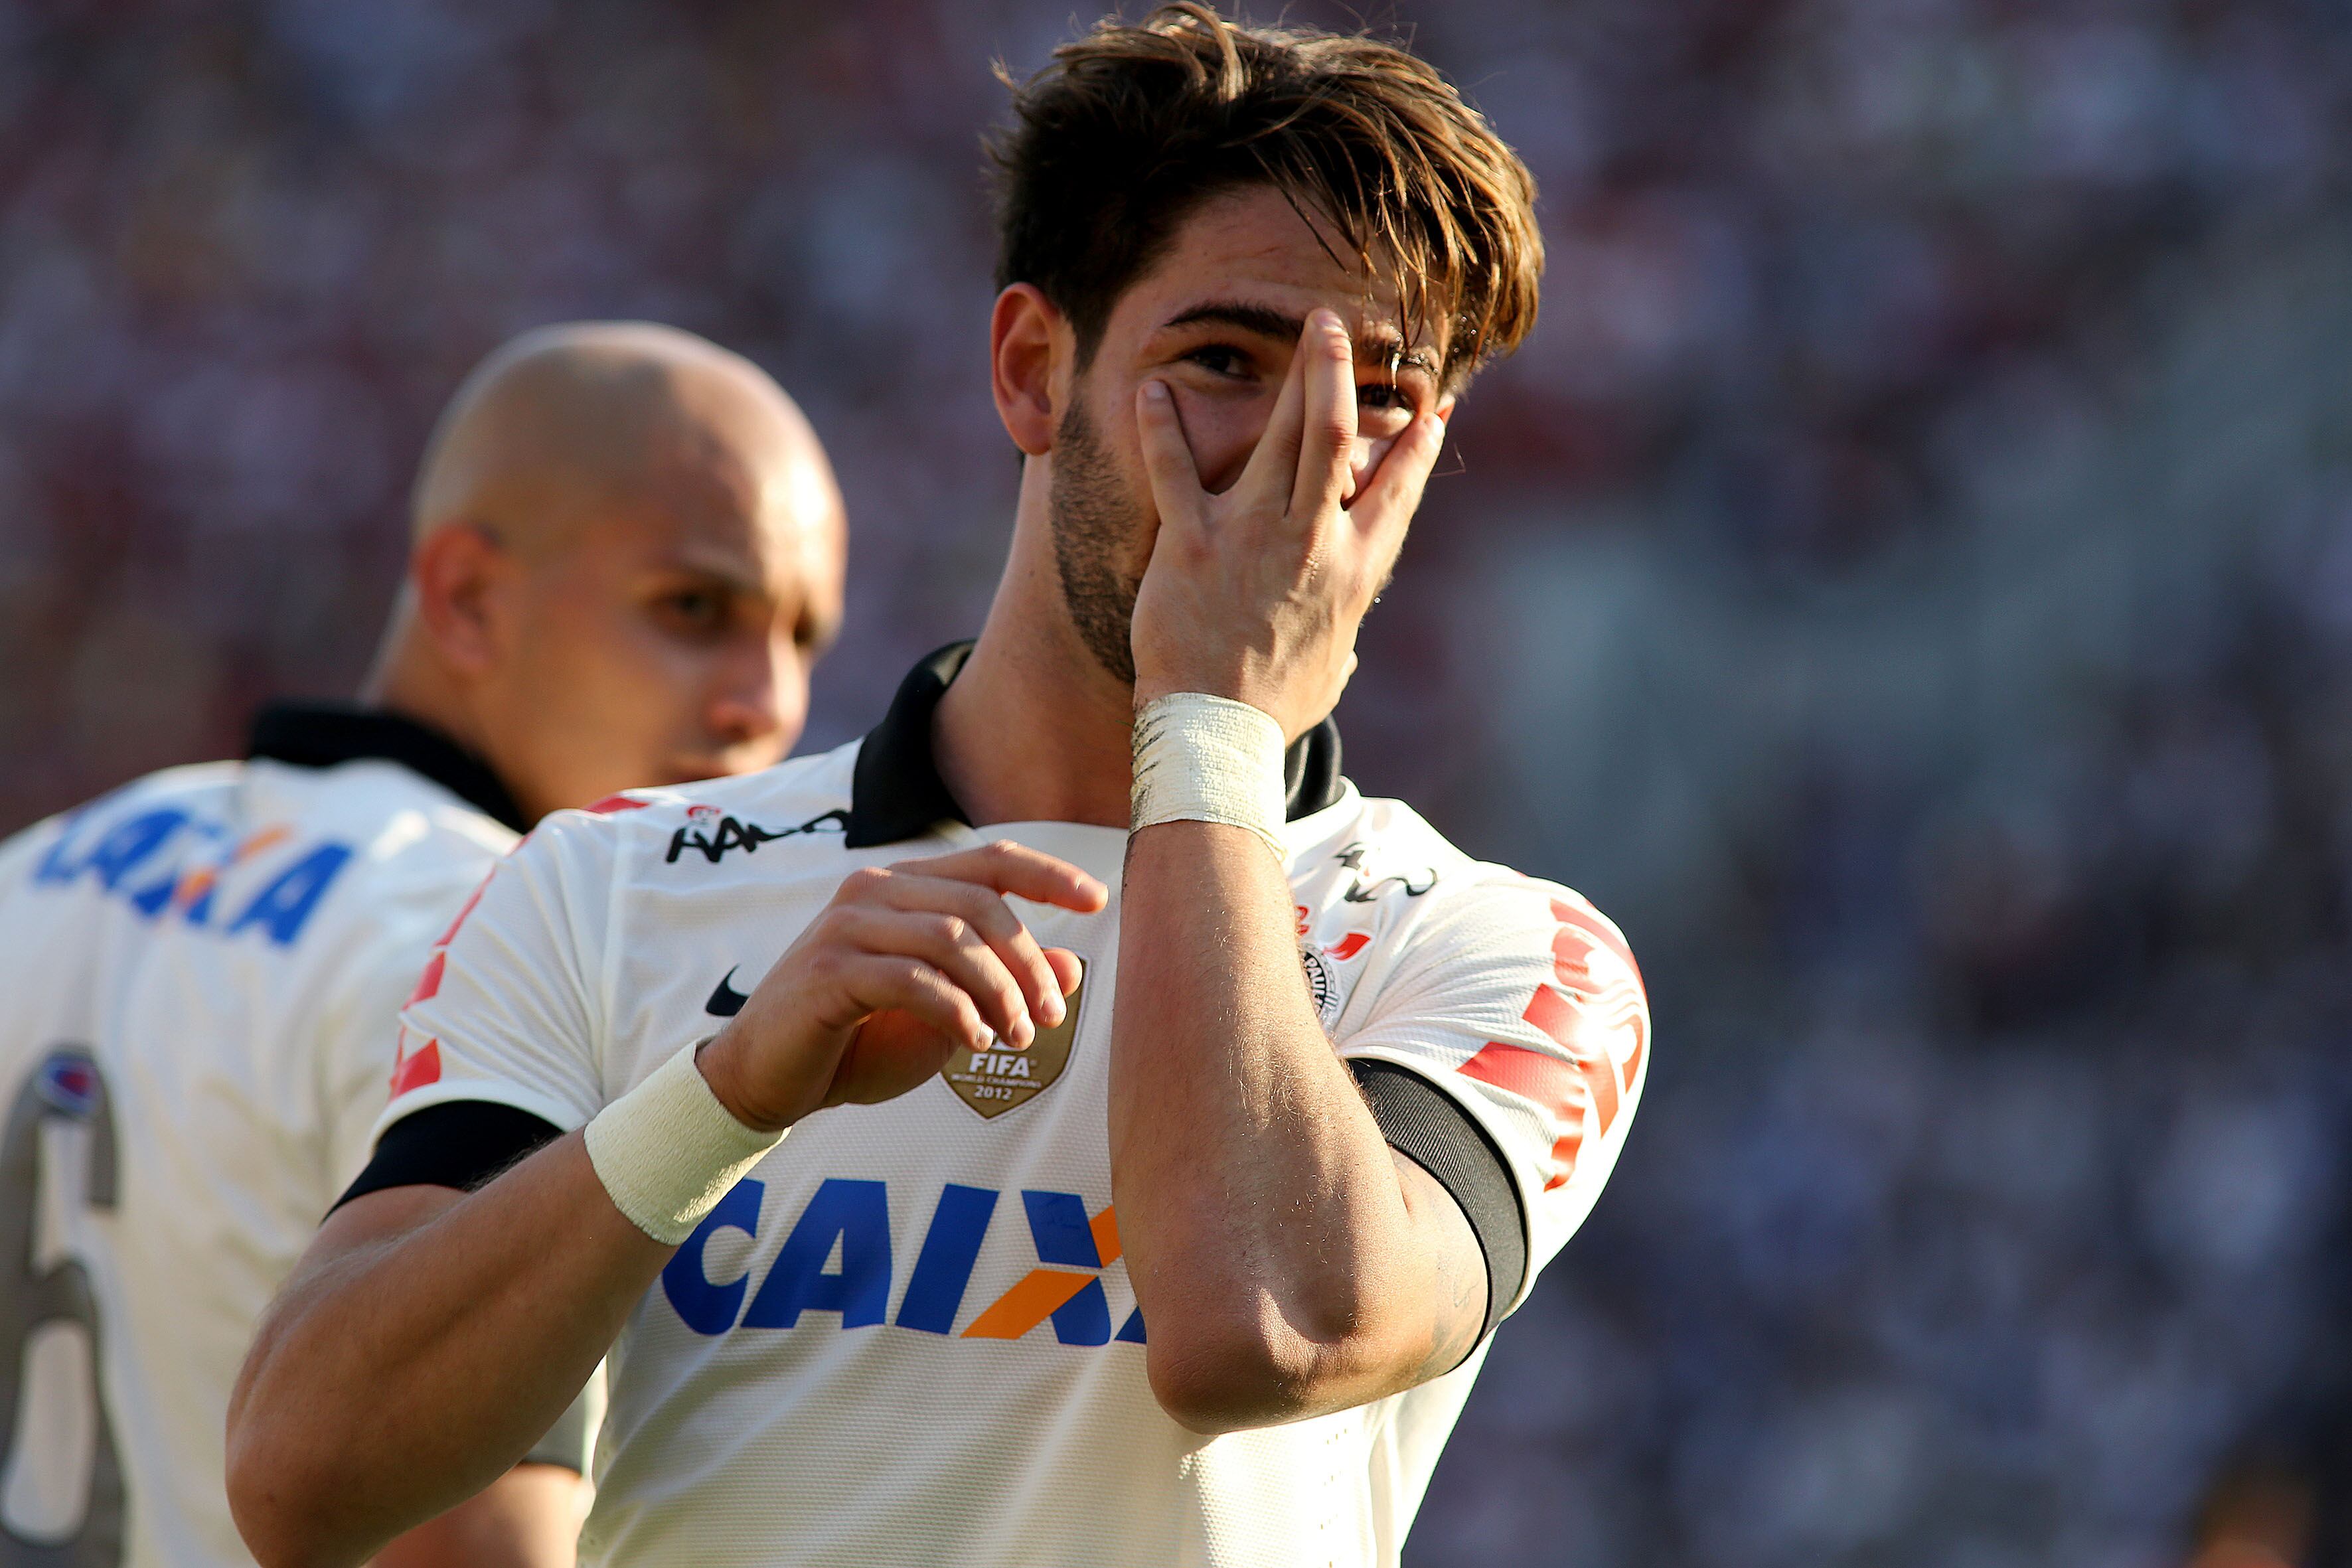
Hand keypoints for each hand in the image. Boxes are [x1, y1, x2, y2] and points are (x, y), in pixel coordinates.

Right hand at [695, 841, 1106, 1130]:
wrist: (766, 1078)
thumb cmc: (859, 1041)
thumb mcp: (947, 1013)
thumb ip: (1001, 985)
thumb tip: (1069, 966)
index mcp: (905, 886)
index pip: (991, 861)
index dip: (1049, 875)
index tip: (1099, 899)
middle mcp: (873, 890)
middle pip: (981, 903)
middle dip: (1028, 963)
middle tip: (1051, 1017)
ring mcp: (846, 926)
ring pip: (951, 937)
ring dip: (999, 991)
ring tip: (1017, 1038)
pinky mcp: (827, 971)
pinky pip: (912, 979)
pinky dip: (957, 1011)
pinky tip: (974, 1043)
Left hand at [1129, 307, 1446, 739]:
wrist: (1216, 736)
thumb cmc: (1273, 711)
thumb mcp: (1329, 669)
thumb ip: (1339, 639)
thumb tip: (1345, 648)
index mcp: (1352, 572)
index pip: (1397, 492)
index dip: (1419, 445)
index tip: (1433, 408)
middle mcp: (1312, 542)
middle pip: (1339, 438)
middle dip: (1344, 374)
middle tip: (1339, 327)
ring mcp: (1253, 536)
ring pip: (1286, 435)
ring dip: (1298, 374)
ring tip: (1306, 329)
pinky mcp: (1193, 544)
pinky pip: (1176, 470)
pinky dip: (1162, 427)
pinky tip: (1153, 388)